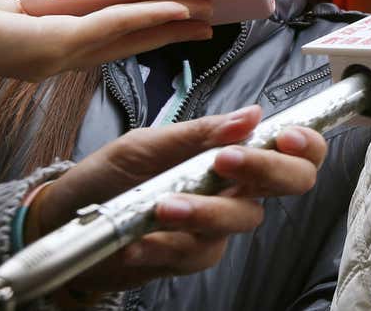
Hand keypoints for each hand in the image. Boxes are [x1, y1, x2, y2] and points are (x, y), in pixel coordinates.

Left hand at [0, 0, 215, 79]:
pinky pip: (115, 26)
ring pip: (130, 35)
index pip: (110, 38)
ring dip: (172, 22)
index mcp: (49, 49)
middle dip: (172, 31)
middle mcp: (59, 58)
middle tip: (209, 23)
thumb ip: (34, 7)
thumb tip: (45, 2)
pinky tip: (176, 8)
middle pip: (129, 41)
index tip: (179, 18)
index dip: (148, 29)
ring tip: (206, 14)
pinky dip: (150, 15)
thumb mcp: (4, 3)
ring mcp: (61, 55)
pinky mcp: (59, 46)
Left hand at [27, 106, 327, 290]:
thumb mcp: (148, 143)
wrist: (65, 220)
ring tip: (163, 205)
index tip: (285, 137)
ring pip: (242, 220)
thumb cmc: (110, 175)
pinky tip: (139, 239)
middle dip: (268, 171)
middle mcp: (236, 189)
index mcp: (234, 153)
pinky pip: (195, 252)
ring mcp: (217, 225)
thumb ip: (200, 133)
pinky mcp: (191, 256)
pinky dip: (165, 244)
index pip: (294, 148)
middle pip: (291, 183)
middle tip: (227, 161)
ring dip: (205, 211)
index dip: (306, 142)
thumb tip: (253, 114)